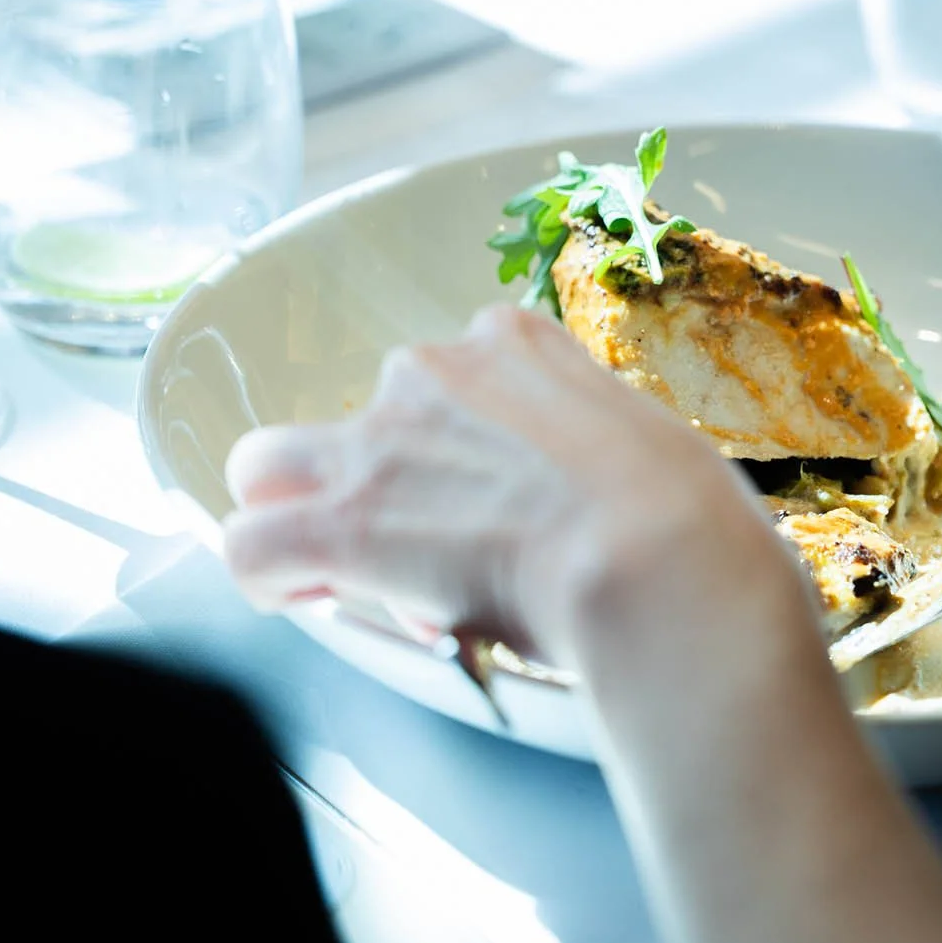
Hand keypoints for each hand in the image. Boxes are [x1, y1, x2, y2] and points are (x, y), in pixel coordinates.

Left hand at [220, 304, 809, 673]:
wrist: (658, 561)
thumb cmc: (688, 519)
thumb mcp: (653, 444)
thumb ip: (603, 453)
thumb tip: (614, 500)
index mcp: (514, 342)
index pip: (449, 375)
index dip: (458, 449)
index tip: (491, 503)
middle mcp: (433, 372)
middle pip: (362, 415)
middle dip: (378, 476)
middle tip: (428, 546)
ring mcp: (380, 445)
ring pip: (271, 465)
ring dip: (295, 514)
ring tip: (341, 575)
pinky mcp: (342, 523)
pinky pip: (253, 543)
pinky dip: (267, 575)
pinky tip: (302, 600)